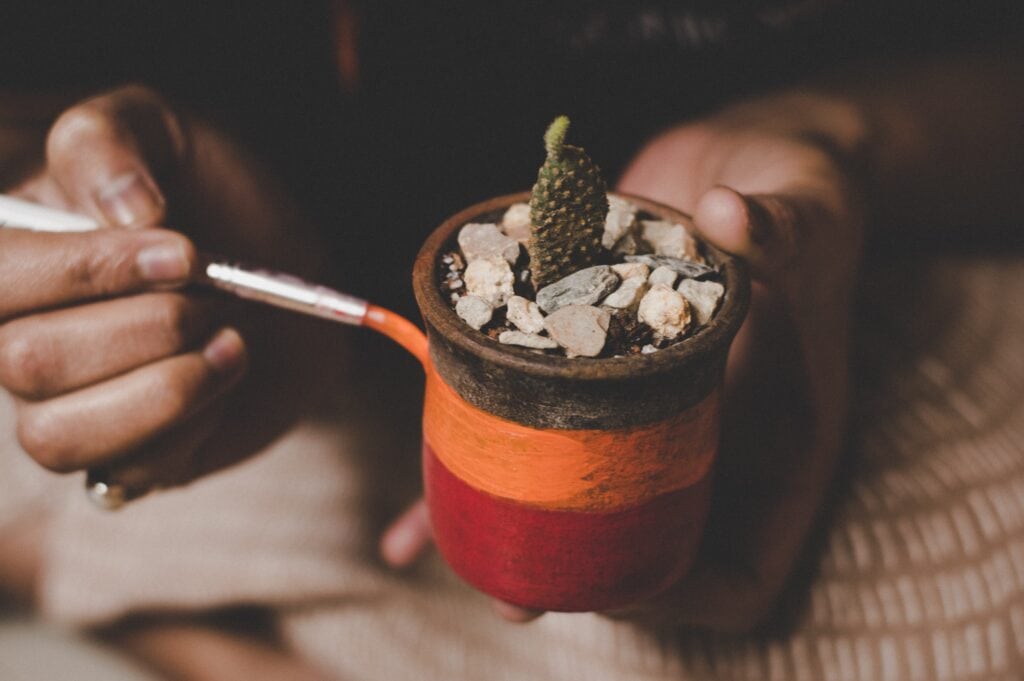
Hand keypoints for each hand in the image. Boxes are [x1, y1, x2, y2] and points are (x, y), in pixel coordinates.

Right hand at [0, 85, 329, 494]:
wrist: (291, 271)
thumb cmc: (215, 198)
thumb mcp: (167, 135)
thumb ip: (113, 140)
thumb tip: (123, 210)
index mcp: (16, 255)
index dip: (84, 271)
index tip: (183, 253)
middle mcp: (21, 335)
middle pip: (23, 362)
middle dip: (145, 329)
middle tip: (216, 300)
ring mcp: (66, 406)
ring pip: (56, 436)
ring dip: (166, 389)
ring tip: (232, 344)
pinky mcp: (124, 459)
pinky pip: (126, 474)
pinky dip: (190, 428)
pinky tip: (225, 382)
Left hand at [380, 92, 866, 630]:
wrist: (746, 159)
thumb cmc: (803, 191)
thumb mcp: (807, 206)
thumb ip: (779, 226)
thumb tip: (730, 214)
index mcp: (777, 439)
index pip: (744, 565)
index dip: (684, 593)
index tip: (617, 582)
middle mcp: (706, 438)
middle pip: (646, 543)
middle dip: (578, 572)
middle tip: (511, 589)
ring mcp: (644, 408)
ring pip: (583, 490)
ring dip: (516, 520)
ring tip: (444, 543)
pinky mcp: (591, 365)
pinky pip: (538, 415)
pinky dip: (480, 436)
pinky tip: (425, 447)